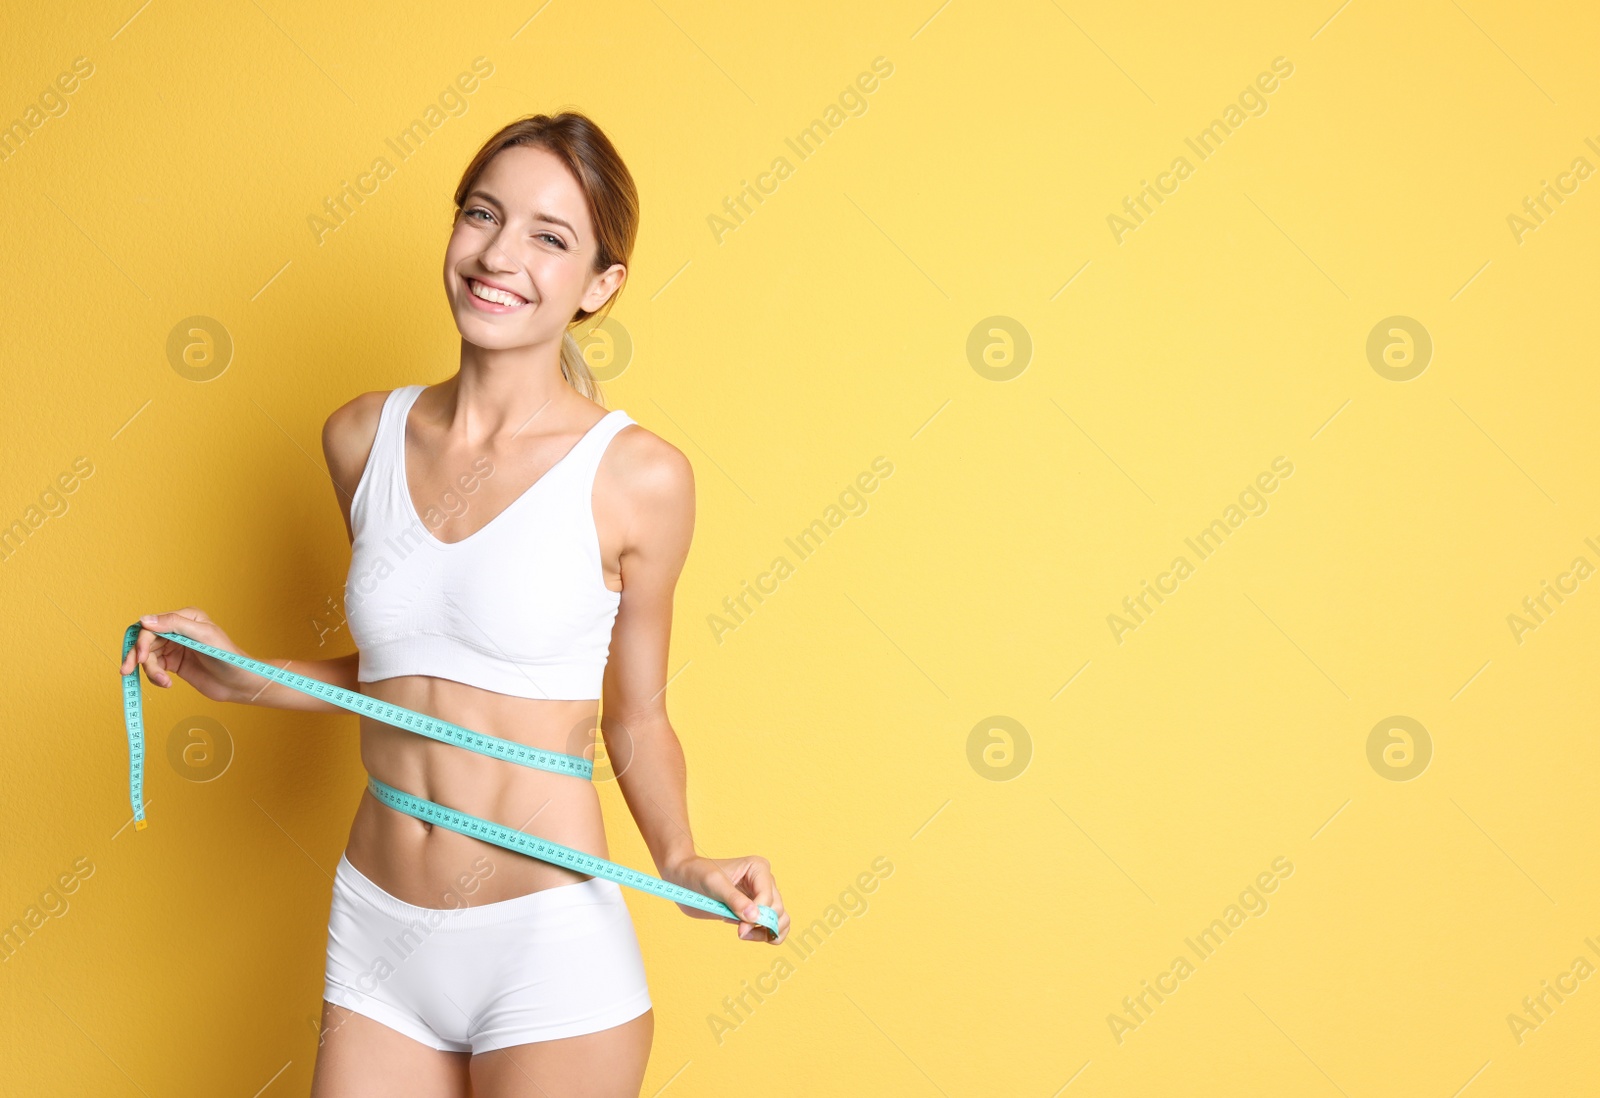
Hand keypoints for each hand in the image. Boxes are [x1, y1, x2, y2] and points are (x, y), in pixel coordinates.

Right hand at [118, 608, 253, 702]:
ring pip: (148, 656)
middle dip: (137, 657)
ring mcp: (174, 647)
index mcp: (185, 617)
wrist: (239, 683)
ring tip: (163, 682)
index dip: (141, 640)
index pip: (152, 625)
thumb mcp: (203, 636)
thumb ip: (175, 625)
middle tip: (127, 671)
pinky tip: (166, 684)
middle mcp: (177, 630)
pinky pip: (154, 668)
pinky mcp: (174, 664)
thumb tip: (144, 619)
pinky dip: (155, 677)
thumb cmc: (227, 656)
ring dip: (150, 670)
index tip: (139, 657)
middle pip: (145, 641)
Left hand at [663, 854, 787, 944]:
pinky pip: (773, 925)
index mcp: (758, 868)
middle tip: (740, 932)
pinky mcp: (755, 909)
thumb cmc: (697, 874)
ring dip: (767, 932)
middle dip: (761, 924)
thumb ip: (734, 900)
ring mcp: (762, 896)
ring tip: (744, 934)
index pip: (768, 898)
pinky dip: (767, 935)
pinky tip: (749, 934)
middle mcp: (764, 881)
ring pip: (781, 918)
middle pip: (778, 909)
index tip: (740, 929)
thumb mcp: (714, 884)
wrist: (684, 879)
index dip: (757, 916)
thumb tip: (755, 916)